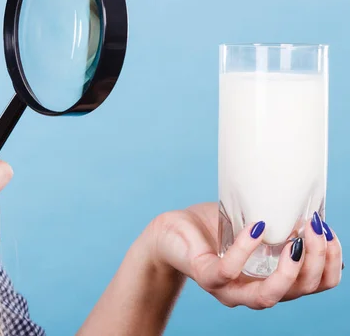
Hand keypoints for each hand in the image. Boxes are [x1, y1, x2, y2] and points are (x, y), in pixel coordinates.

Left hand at [150, 202, 342, 308]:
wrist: (168, 231)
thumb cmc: (210, 227)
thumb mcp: (250, 222)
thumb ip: (276, 220)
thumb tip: (308, 202)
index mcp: (269, 279)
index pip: (312, 285)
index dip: (331, 264)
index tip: (330, 232)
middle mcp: (252, 290)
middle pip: (299, 291)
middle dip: (317, 262)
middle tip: (317, 228)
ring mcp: (228, 288)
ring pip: (269, 296)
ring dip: (291, 268)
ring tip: (298, 236)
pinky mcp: (206, 275)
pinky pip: (229, 271)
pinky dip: (246, 250)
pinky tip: (256, 228)